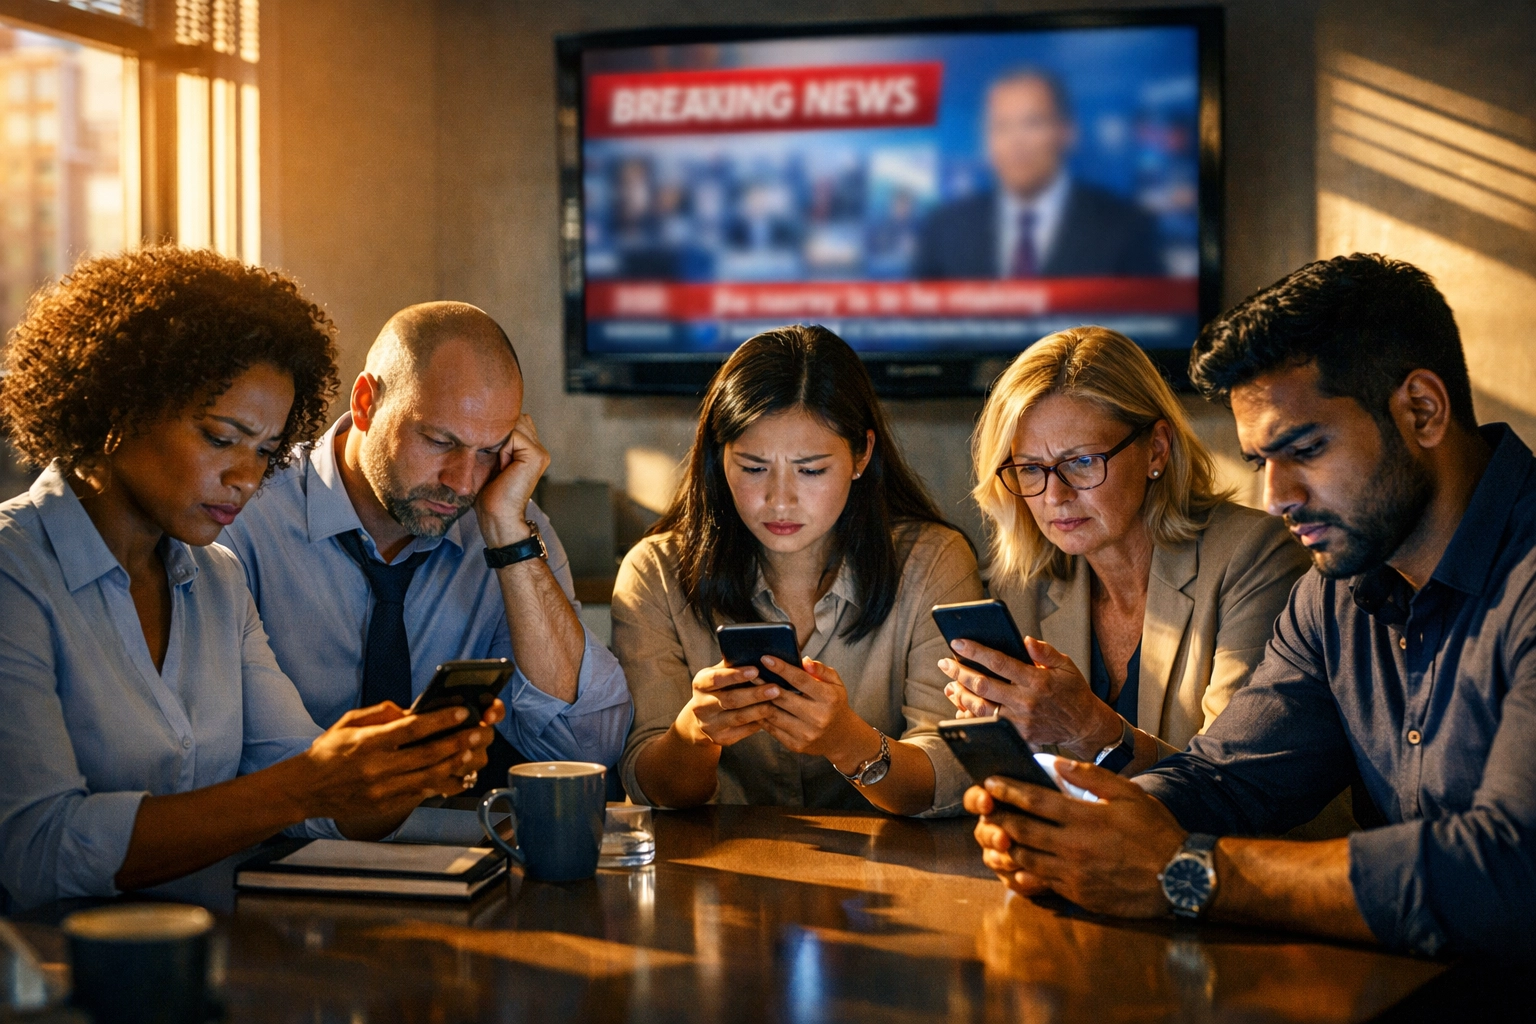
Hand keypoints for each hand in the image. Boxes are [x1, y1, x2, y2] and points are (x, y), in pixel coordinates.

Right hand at [300, 698, 504, 821]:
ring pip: (429, 778)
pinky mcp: (385, 805)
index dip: (440, 720)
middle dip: (458, 742)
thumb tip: (411, 711)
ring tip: (474, 752)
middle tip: (480, 732)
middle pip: (427, 755)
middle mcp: (377, 767)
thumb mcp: (349, 722)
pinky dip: (441, 784)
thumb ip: (381, 714)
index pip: (411, 729)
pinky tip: (457, 773)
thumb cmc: (329, 751)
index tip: (463, 711)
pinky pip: (420, 794)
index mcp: (368, 742)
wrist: (304, 789)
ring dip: (456, 764)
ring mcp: (382, 790)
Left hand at [477, 414, 550, 547]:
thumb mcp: (492, 460)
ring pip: (514, 425)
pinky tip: (501, 466)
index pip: (514, 422)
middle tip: (493, 459)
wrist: (498, 516)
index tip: (488, 452)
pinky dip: (501, 448)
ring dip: (499, 441)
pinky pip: (513, 435)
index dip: (497, 431)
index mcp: (531, 450)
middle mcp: (540, 449)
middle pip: (515, 420)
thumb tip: (488, 421)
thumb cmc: (490, 495)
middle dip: (498, 433)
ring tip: (498, 463)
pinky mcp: (536, 455)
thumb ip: (498, 441)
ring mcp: (540, 452)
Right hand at [673, 662, 780, 747]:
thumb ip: (734, 664)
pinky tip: (772, 716)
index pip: (716, 678)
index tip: (756, 669)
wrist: (702, 719)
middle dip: (754, 694)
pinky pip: (742, 731)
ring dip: (759, 710)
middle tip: (776, 688)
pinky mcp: (719, 738)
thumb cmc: (720, 688)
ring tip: (777, 702)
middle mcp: (701, 705)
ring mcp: (709, 724)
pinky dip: (758, 723)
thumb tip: (761, 652)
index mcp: (701, 683)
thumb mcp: (720, 674)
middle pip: (730, 700)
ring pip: (738, 717)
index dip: (735, 675)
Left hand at [758, 657, 871, 765]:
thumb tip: (805, 660)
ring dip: (759, 701)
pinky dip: (761, 716)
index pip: (801, 680)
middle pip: (783, 698)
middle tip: (750, 672)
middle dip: (763, 683)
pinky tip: (755, 706)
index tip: (765, 658)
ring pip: (774, 714)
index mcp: (829, 698)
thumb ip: (821, 670)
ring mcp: (806, 734)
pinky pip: (772, 729)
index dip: (781, 668)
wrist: (840, 738)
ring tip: (749, 688)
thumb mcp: (836, 683)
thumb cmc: (834, 704)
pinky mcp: (796, 745)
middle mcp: (818, 717)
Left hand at [940, 636, 1121, 759]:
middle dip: (960, 672)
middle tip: (944, 663)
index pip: (999, 663)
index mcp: (1036, 680)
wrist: (1084, 725)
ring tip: (950, 685)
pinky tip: (961, 708)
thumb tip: (1025, 640)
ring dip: (961, 696)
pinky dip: (972, 718)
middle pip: (984, 686)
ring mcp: (1021, 721)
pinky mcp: (1019, 736)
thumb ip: (1045, 652)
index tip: (957, 643)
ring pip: (981, 708)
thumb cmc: (1073, 691)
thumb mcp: (1065, 665)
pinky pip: (989, 727)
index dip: (976, 652)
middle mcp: (1026, 701)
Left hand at [964, 760, 1185, 916]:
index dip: (1006, 790)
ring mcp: (1073, 874)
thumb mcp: (1129, 794)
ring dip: (1005, 845)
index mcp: (1084, 818)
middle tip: (983, 807)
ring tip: (996, 833)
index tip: (989, 781)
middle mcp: (1073, 847)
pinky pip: (1040, 883)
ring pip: (1024, 859)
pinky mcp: (1077, 895)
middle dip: (997, 817)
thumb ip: (1091, 776)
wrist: (1180, 877)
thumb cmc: (1154, 831)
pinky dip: (1023, 871)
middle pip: (1020, 831)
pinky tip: (1016, 863)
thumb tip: (1057, 764)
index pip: (1033, 800)